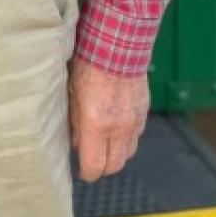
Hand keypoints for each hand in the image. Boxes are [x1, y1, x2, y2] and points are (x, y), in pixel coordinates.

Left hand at [68, 58, 148, 181]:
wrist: (117, 44)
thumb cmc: (89, 65)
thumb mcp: (71, 93)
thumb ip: (75, 122)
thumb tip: (76, 143)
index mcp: (96, 124)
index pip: (95, 166)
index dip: (87, 173)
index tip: (82, 171)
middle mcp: (118, 127)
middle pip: (114, 166)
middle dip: (102, 168)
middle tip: (91, 161)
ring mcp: (134, 121)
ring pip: (128, 153)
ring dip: (116, 154)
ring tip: (103, 145)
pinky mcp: (143, 113)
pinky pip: (136, 137)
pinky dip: (126, 139)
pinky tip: (115, 128)